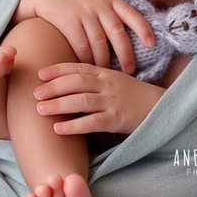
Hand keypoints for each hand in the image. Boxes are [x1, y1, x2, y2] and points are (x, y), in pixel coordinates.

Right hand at [30, 0, 155, 73]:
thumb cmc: (78, 1)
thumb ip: (114, 12)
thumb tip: (134, 35)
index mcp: (111, 0)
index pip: (132, 14)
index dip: (143, 29)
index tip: (151, 43)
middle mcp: (100, 5)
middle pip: (118, 33)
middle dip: (126, 54)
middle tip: (130, 70)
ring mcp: (84, 13)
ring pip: (99, 43)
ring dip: (105, 61)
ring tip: (108, 72)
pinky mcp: (68, 22)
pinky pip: (81, 46)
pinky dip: (87, 59)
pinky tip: (89, 67)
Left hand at [32, 63, 164, 135]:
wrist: (161, 108)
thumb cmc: (133, 96)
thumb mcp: (115, 82)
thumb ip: (95, 80)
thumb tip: (67, 83)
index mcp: (106, 74)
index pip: (78, 68)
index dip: (58, 70)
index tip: (40, 74)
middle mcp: (108, 85)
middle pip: (76, 82)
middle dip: (53, 87)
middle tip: (35, 93)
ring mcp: (113, 102)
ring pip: (81, 100)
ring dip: (58, 104)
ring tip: (40, 110)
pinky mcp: (117, 120)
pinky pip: (92, 122)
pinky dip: (73, 126)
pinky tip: (58, 129)